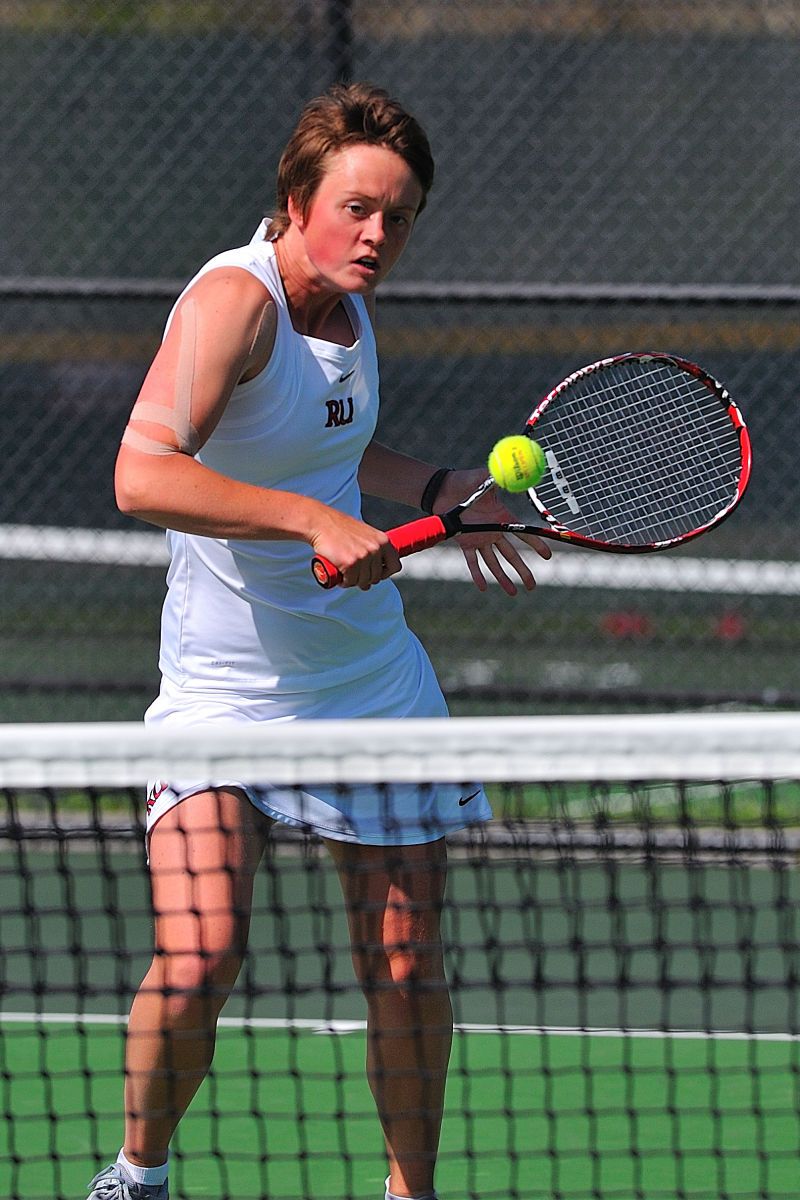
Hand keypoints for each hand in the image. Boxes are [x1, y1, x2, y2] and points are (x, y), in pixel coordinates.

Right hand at [308, 507, 401, 590]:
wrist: (321, 523)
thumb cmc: (340, 527)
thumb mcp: (365, 533)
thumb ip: (374, 547)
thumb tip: (378, 566)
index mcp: (382, 540)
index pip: (395, 565)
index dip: (386, 573)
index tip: (378, 575)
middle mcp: (375, 549)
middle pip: (377, 577)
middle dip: (366, 579)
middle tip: (356, 574)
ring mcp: (363, 557)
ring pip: (364, 581)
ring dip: (354, 581)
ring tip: (347, 574)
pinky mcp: (350, 563)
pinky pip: (351, 582)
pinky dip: (345, 582)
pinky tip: (341, 575)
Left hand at [434, 468, 551, 595]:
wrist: (444, 489)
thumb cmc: (466, 481)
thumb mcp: (486, 477)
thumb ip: (501, 477)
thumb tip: (519, 472)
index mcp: (502, 517)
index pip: (523, 534)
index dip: (536, 544)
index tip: (547, 556)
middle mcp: (493, 531)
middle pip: (511, 555)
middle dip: (523, 570)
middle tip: (532, 586)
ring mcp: (479, 538)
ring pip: (494, 563)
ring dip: (503, 578)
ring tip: (513, 593)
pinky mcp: (465, 542)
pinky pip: (472, 561)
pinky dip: (477, 574)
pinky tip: (483, 588)